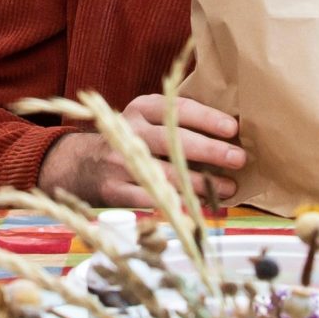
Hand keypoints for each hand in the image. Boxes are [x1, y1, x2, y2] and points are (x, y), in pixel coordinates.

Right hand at [39, 94, 244, 207]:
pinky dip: (175, 205)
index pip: (177, 109)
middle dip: (210, 150)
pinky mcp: (114, 189)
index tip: (233, 128)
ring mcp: (119, 161)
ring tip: (228, 188)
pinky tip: (197, 208)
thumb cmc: (130, 140)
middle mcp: (129, 131)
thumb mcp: (147, 119)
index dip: (207, 118)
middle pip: (173, 140)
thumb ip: (178, 120)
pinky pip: (149, 198)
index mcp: (141, 108)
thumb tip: (230, 132)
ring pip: (165, 172)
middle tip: (238, 158)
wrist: (80, 164)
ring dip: (200, 182)